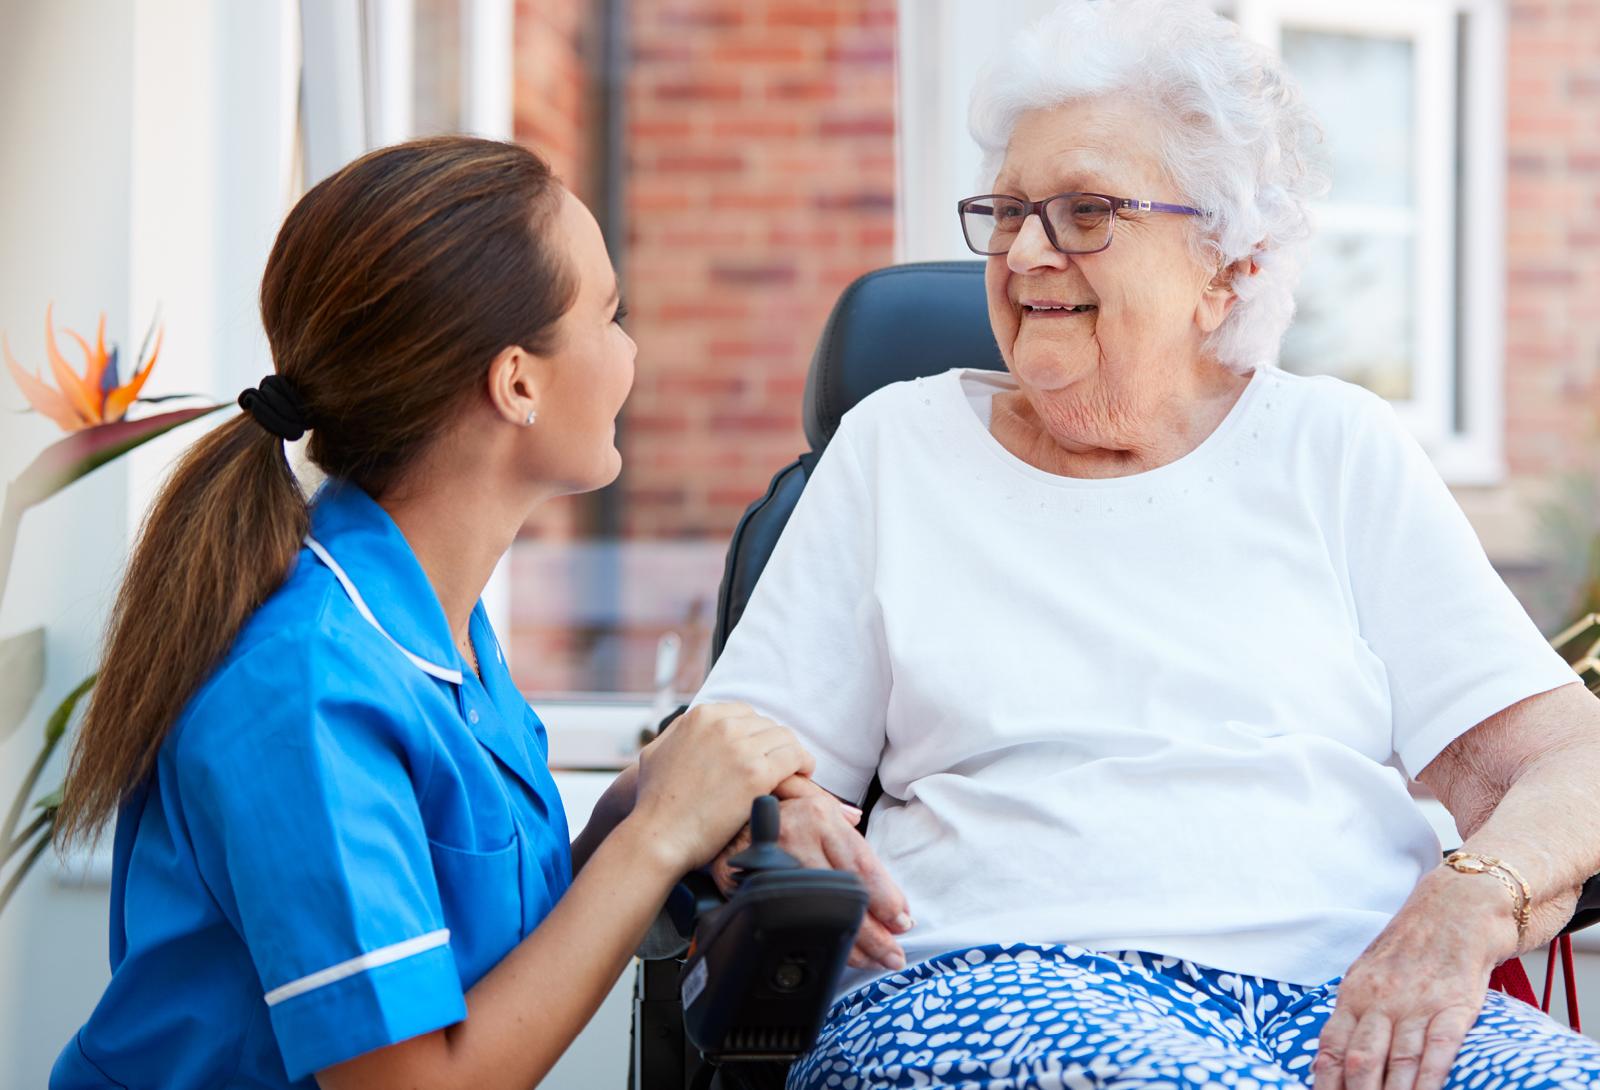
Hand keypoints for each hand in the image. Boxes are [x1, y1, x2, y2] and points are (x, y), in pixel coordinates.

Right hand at [630, 703, 813, 873]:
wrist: (659, 835)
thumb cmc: (653, 803)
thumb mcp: (655, 752)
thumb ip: (677, 733)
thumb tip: (691, 727)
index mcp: (701, 716)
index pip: (745, 713)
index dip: (756, 733)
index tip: (761, 751)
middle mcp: (723, 725)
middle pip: (767, 725)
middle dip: (774, 745)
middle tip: (779, 765)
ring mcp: (741, 748)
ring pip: (785, 738)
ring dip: (792, 753)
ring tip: (795, 770)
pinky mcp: (757, 774)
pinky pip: (795, 758)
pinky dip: (803, 764)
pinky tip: (803, 775)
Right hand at [711, 775, 913, 971]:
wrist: (720, 824)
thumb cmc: (772, 815)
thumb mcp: (810, 803)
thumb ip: (840, 821)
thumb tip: (860, 822)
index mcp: (820, 816)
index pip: (862, 865)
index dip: (887, 898)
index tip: (903, 921)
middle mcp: (799, 836)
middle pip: (846, 894)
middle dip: (875, 931)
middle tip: (894, 953)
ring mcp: (775, 863)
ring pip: (821, 913)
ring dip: (850, 943)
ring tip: (872, 959)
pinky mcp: (755, 885)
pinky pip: (793, 921)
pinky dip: (816, 940)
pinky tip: (834, 952)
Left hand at [1314, 867, 1518, 1089]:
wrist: (1454, 911)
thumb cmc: (1407, 949)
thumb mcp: (1366, 974)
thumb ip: (1353, 1014)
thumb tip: (1333, 1059)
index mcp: (1353, 994)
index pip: (1331, 1047)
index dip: (1325, 1082)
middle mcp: (1380, 1001)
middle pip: (1360, 1060)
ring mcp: (1417, 1005)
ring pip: (1397, 1061)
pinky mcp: (1455, 1007)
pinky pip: (1438, 1050)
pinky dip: (1428, 1080)